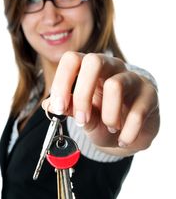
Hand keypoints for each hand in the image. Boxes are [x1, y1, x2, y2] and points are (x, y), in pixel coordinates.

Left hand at [42, 51, 159, 155]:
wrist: (130, 132)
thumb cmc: (103, 118)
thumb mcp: (83, 116)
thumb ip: (68, 109)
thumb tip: (48, 105)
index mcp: (90, 68)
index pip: (71, 59)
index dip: (61, 82)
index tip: (58, 108)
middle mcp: (111, 67)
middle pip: (94, 62)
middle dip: (83, 94)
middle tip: (81, 120)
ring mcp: (132, 78)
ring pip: (116, 85)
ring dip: (108, 116)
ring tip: (110, 128)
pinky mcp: (150, 94)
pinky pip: (137, 111)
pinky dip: (127, 131)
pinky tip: (123, 138)